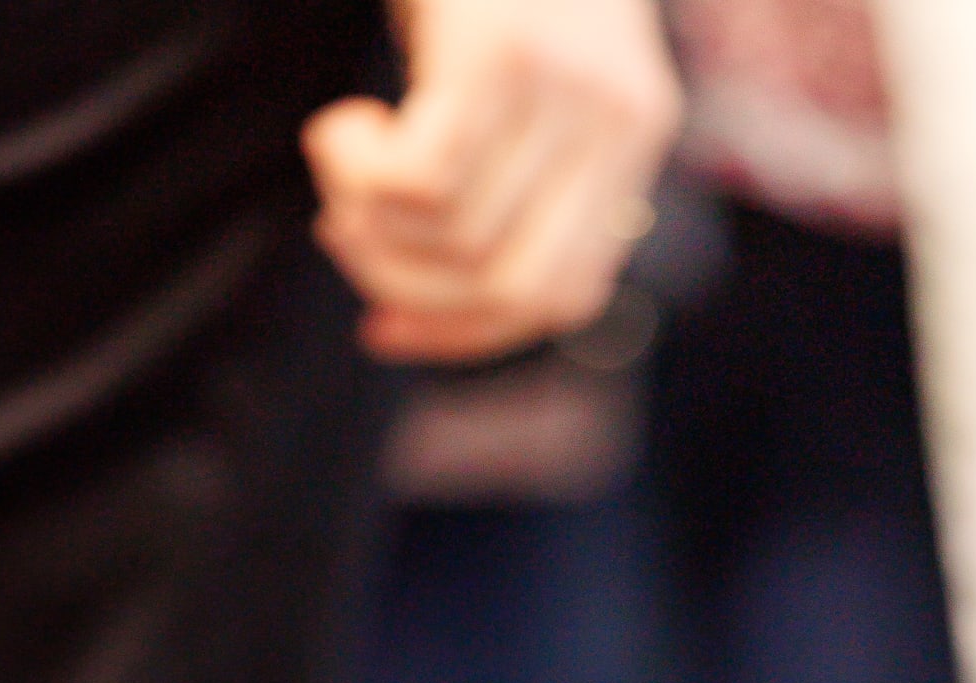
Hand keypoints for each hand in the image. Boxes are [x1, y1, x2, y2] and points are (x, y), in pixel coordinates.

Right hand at [303, 0, 683, 364]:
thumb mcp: (515, 61)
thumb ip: (508, 157)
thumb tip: (421, 290)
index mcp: (635, 136)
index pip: (563, 300)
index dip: (467, 336)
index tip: (385, 326)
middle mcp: (620, 121)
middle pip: (512, 291)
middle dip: (409, 295)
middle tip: (345, 230)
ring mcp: (569, 88)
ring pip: (460, 246)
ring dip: (370, 227)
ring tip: (340, 156)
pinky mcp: (505, 54)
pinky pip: (426, 187)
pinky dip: (363, 177)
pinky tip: (344, 121)